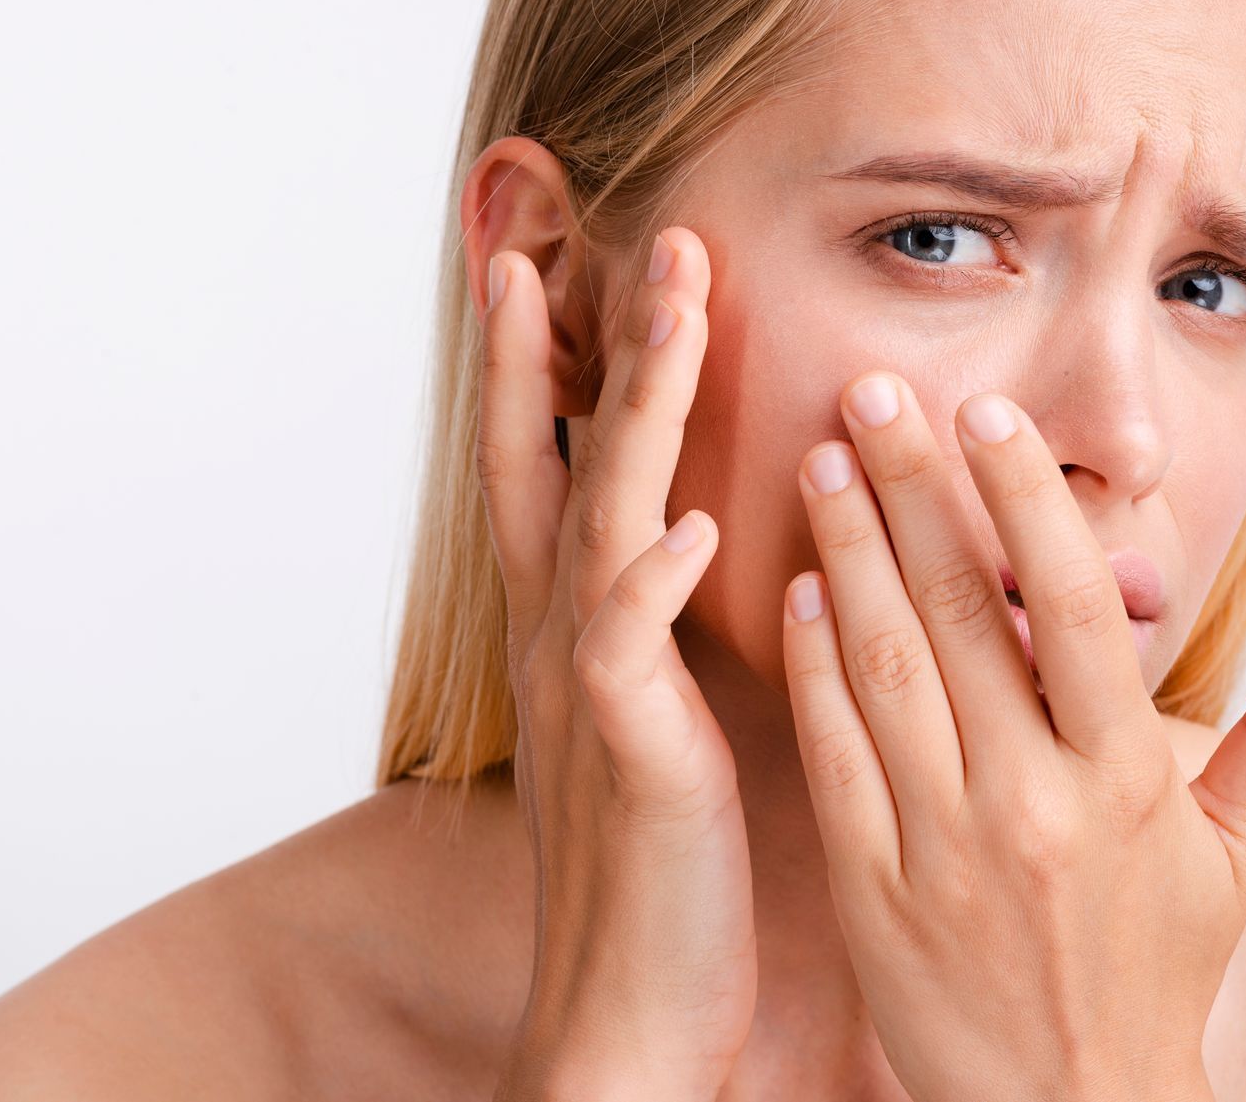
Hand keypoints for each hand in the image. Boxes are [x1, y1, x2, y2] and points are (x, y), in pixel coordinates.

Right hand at [481, 227, 754, 1101]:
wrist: (625, 1008)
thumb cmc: (658, 870)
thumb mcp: (657, 727)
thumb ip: (663, 639)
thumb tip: (707, 555)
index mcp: (573, 634)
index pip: (547, 475)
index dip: (538, 374)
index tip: (539, 274)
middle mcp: (563, 641)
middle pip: (556, 462)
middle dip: (577, 345)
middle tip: (613, 238)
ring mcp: (589, 688)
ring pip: (599, 513)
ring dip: (639, 405)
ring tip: (673, 302)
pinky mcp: (629, 747)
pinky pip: (629, 644)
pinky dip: (651, 577)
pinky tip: (692, 521)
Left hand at [781, 372, 1245, 1101]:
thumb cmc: (1154, 973)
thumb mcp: (1234, 862)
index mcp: (1127, 781)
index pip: (1071, 608)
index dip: (1024, 501)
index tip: (986, 414)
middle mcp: (1033, 802)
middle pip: (961, 615)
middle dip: (912, 490)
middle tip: (873, 390)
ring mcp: (944, 844)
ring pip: (886, 670)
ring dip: (847, 555)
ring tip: (825, 461)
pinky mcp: (873, 889)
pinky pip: (836, 756)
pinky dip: (813, 668)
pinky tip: (796, 590)